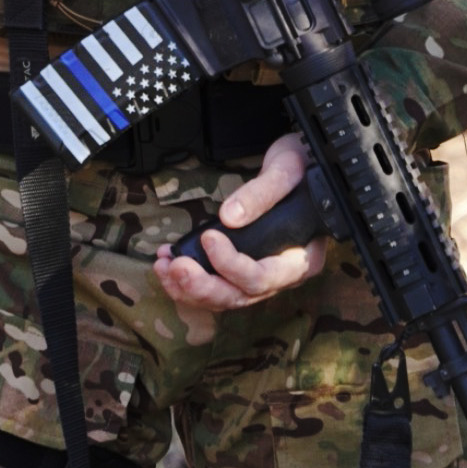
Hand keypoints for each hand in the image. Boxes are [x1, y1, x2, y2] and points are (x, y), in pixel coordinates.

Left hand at [153, 133, 326, 312]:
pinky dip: (189, 281)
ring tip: (164, 266)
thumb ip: (263, 193)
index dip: (232, 265)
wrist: (298, 170)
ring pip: (225, 297)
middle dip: (205, 286)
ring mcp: (262, 277)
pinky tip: (168, 263)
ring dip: (191, 288)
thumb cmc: (301, 170)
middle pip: (242, 295)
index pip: (264, 276)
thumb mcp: (287, 169)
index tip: (209, 237)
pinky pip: (217, 286)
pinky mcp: (243, 271)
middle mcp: (283, 276)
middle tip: (177, 266)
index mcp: (302, 258)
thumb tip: (230, 218)